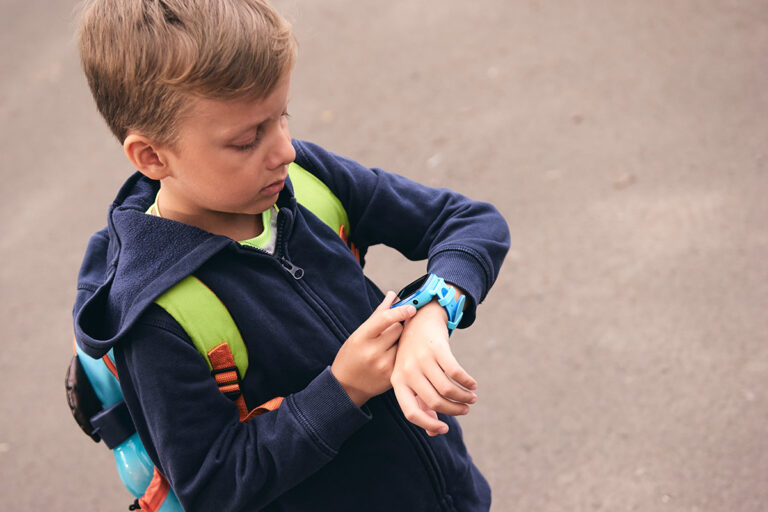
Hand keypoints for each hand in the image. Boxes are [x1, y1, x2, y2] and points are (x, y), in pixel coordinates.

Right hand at [331, 292, 416, 406]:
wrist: (346, 386)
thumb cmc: (351, 356)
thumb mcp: (358, 334)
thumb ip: (378, 314)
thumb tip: (393, 295)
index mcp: (361, 338)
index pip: (385, 319)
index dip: (400, 311)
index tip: (411, 307)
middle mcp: (372, 352)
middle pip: (398, 329)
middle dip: (398, 327)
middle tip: (392, 331)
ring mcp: (383, 366)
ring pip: (403, 343)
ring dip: (401, 341)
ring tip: (390, 346)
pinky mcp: (392, 377)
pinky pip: (404, 358)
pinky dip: (402, 354)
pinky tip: (393, 357)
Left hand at [390, 299, 477, 435]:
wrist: (418, 319)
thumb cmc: (414, 354)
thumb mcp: (411, 377)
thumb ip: (421, 403)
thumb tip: (434, 432)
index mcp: (398, 382)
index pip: (411, 412)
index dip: (428, 424)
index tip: (445, 429)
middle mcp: (407, 371)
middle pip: (434, 401)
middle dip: (454, 410)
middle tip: (466, 409)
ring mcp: (422, 359)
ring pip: (447, 389)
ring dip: (463, 397)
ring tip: (471, 398)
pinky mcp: (437, 348)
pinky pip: (456, 372)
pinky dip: (467, 381)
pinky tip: (472, 384)